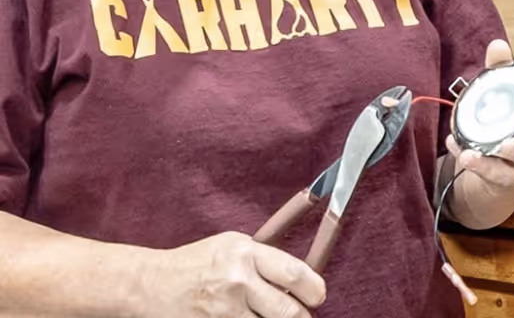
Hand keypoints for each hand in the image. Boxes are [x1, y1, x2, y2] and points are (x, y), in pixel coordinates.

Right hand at [141, 231, 325, 317]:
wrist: (151, 283)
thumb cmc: (197, 261)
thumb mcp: (234, 246)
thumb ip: (265, 259)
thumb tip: (301, 276)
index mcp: (247, 253)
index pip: (295, 274)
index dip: (314, 289)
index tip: (319, 296)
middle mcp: (238, 281)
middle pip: (288, 311)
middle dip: (302, 317)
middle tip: (302, 315)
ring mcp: (224, 311)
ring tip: (275, 316)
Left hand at [446, 39, 513, 189]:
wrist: (499, 160)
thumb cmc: (508, 122)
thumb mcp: (504, 94)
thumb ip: (501, 69)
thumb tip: (498, 44)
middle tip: (507, 144)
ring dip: (493, 167)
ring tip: (471, 156)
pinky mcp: (501, 184)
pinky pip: (490, 178)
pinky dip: (473, 164)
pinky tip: (457, 150)